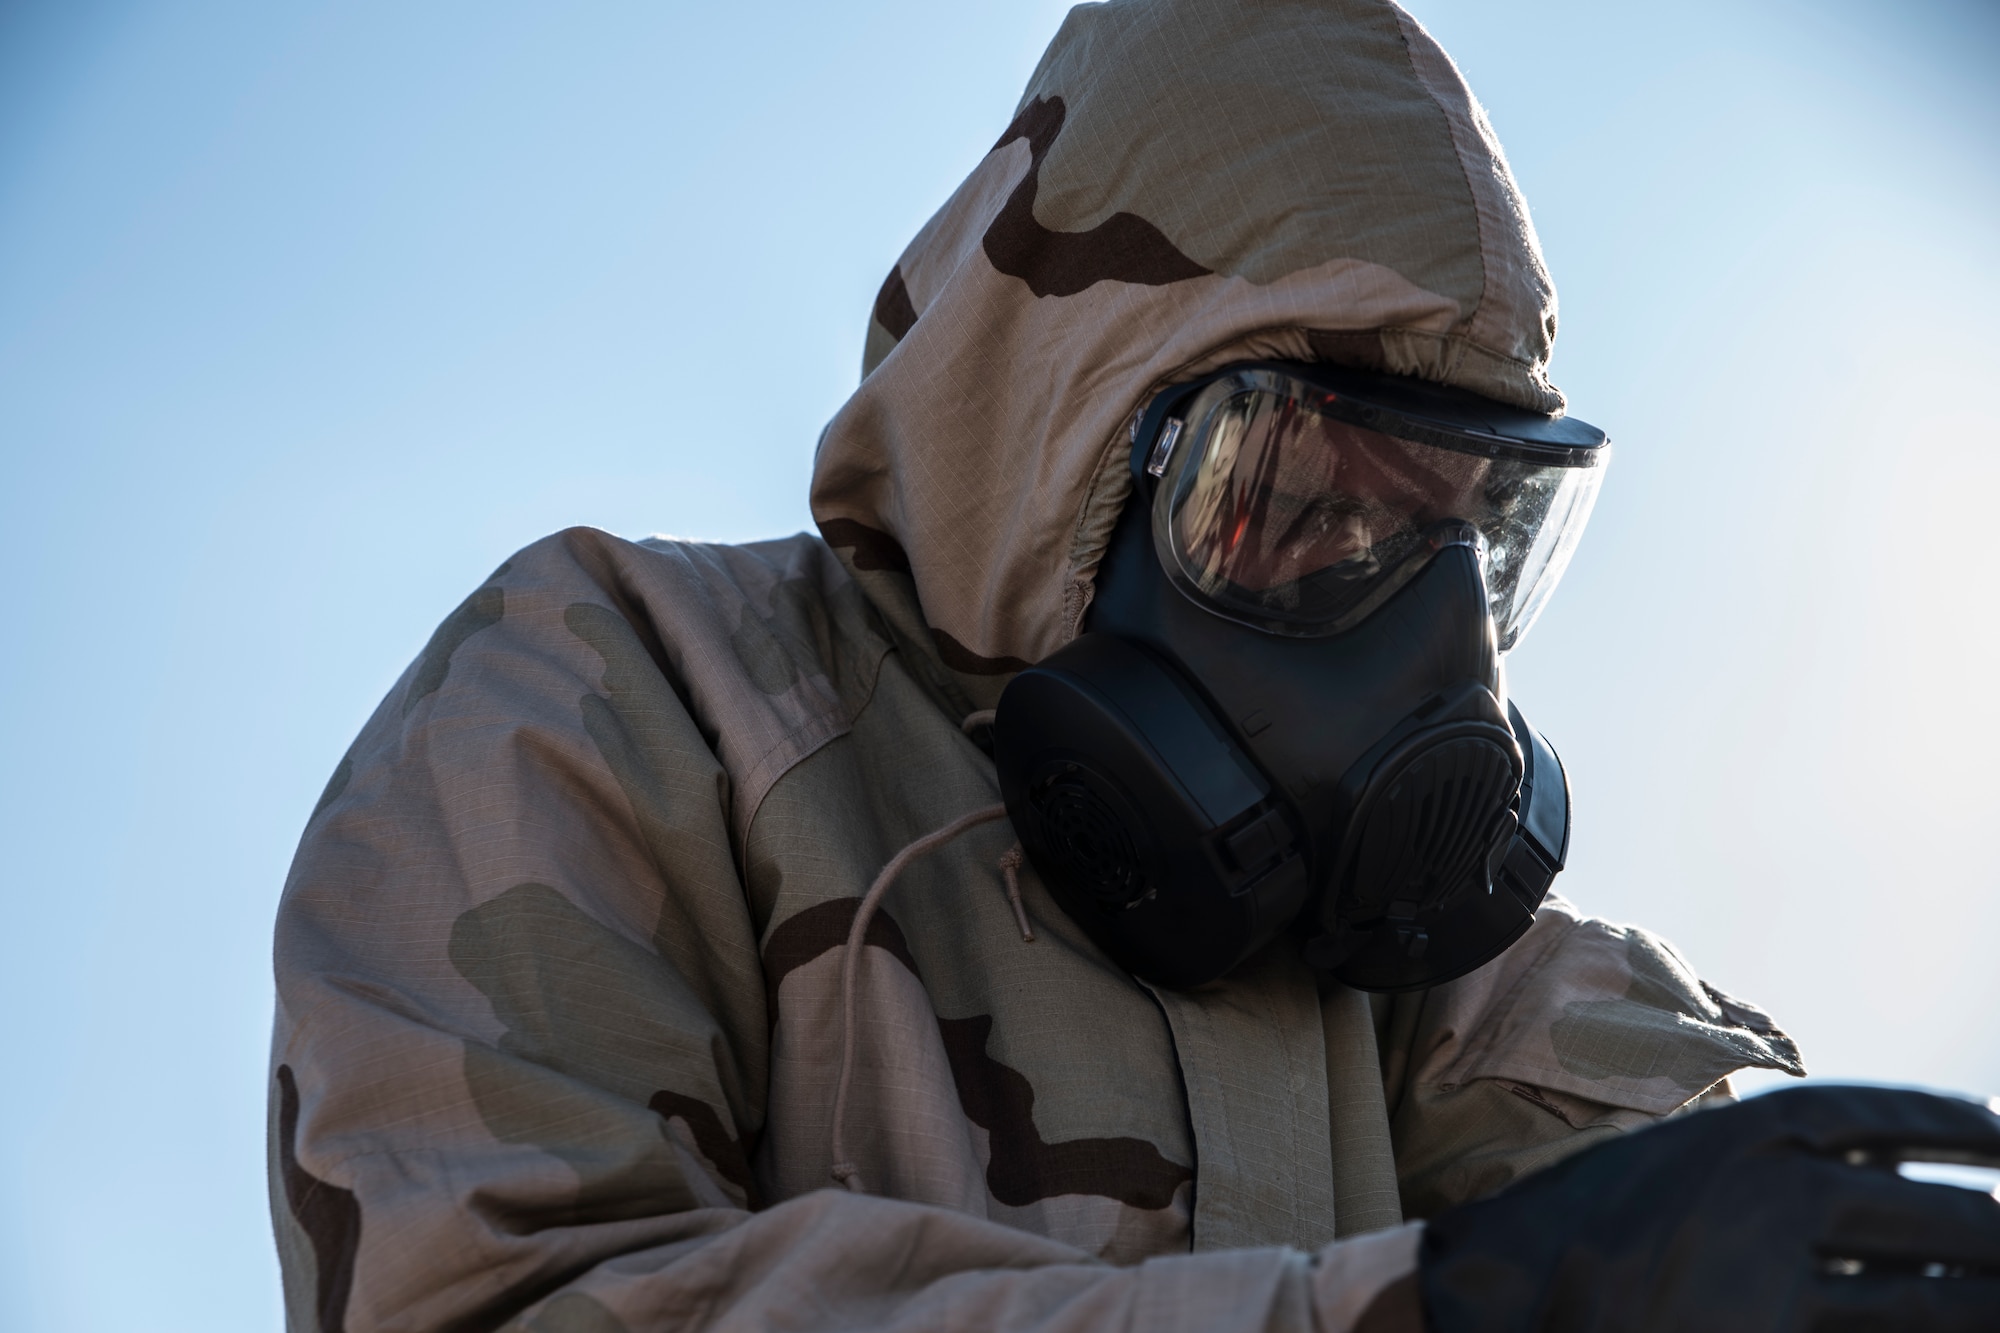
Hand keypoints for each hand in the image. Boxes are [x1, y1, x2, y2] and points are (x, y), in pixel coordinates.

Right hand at [1419, 1084, 1999, 1330]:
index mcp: (1741, 1136)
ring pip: (1931, 1297)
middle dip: (1991, 1232)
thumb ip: (1750, 1167)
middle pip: (1931, 1212)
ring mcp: (1778, 1281)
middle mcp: (1773, 1197)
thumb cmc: (1571, 1236)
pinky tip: (1938, 1327)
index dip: (1953, 1126)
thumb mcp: (1663, 1170)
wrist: (1496, 1306)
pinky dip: (1921, 1328)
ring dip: (1982, 1299)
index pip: (1881, 1119)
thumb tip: (1852, 1176)